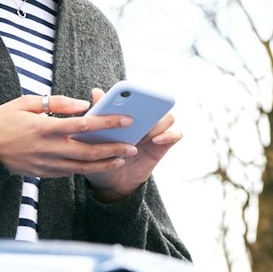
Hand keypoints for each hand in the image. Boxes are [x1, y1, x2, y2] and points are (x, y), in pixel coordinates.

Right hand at [0, 94, 135, 178]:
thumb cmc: (3, 120)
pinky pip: (70, 172)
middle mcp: (49, 149)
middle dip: (114, 149)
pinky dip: (87, 168)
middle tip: (133, 146)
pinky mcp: (44, 174)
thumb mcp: (26, 103)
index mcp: (45, 128)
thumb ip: (56, 103)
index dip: (108, 123)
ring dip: (106, 163)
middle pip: (89, 152)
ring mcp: (47, 164)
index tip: (127, 120)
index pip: (84, 126)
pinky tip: (101, 163)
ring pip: (83, 167)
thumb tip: (83, 105)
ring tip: (123, 158)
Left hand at [79, 86, 182, 202]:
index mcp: (130, 112)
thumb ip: (100, 114)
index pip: (140, 96)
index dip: (139, 93)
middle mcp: (145, 119)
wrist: (110, 180)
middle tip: (138, 117)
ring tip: (143, 135)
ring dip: (157, 123)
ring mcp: (156, 131)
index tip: (133, 98)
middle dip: (150, 108)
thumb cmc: (102, 154)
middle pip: (157, 104)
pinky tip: (156, 139)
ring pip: (168, 118)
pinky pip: (175, 135)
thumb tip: (97, 91)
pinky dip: (169, 135)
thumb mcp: (96, 136)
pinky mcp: (163, 146)